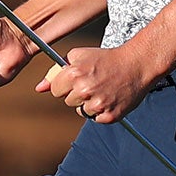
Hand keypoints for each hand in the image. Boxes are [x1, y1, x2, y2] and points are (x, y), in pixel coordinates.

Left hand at [37, 45, 153, 122]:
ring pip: (81, 112)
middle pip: (68, 102)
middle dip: (77, 94)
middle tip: (93, 82)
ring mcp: (98, 105)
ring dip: (89, 104)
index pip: (55, 90)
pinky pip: (96, 119)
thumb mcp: (79, 57)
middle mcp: (84, 90)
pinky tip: (110, 97)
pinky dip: (102, 111)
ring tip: (102, 89)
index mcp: (73, 74)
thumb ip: (56, 72)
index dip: (65, 85)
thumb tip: (39, 88)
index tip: (76, 79)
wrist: (136, 64)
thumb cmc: (107, 59)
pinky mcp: (110, 116)